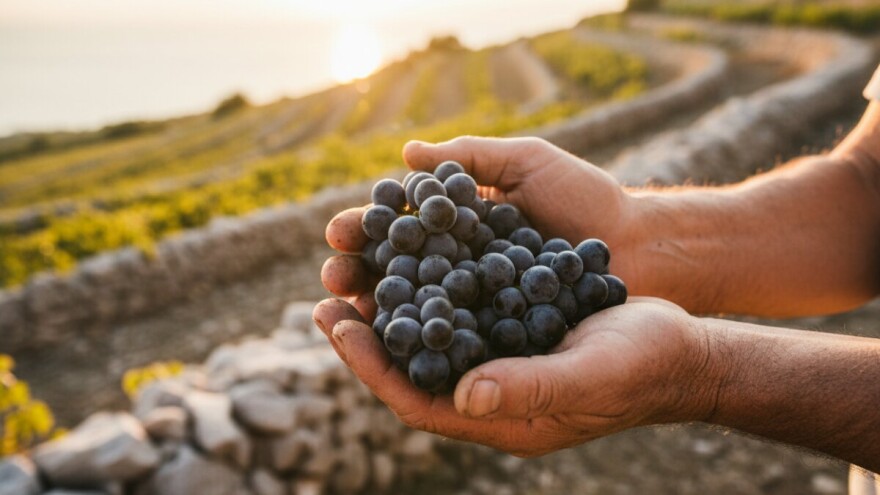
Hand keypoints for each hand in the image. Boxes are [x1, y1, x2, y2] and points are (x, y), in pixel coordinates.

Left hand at [313, 295, 713, 456]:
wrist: (681, 350)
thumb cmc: (642, 367)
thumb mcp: (589, 374)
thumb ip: (529, 388)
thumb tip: (464, 397)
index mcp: (499, 416)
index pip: (415, 398)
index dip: (370, 365)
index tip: (335, 324)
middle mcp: (489, 392)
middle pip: (411, 366)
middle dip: (367, 334)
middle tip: (327, 293)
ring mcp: (500, 360)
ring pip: (431, 336)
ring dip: (394, 304)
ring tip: (358, 269)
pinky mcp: (514, 330)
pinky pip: (460, 310)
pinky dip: (433, 284)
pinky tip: (417, 251)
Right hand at [320, 136, 639, 321]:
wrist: (643, 246)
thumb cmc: (586, 199)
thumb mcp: (529, 163)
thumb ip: (472, 156)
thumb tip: (406, 152)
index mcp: (459, 228)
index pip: (399, 231)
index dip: (365, 231)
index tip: (337, 231)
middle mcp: (460, 269)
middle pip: (396, 275)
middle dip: (358, 276)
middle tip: (331, 278)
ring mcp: (477, 307)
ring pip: (415, 314)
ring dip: (377, 316)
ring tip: (346, 316)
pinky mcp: (499, 339)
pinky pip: (454, 346)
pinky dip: (424, 348)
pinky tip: (396, 350)